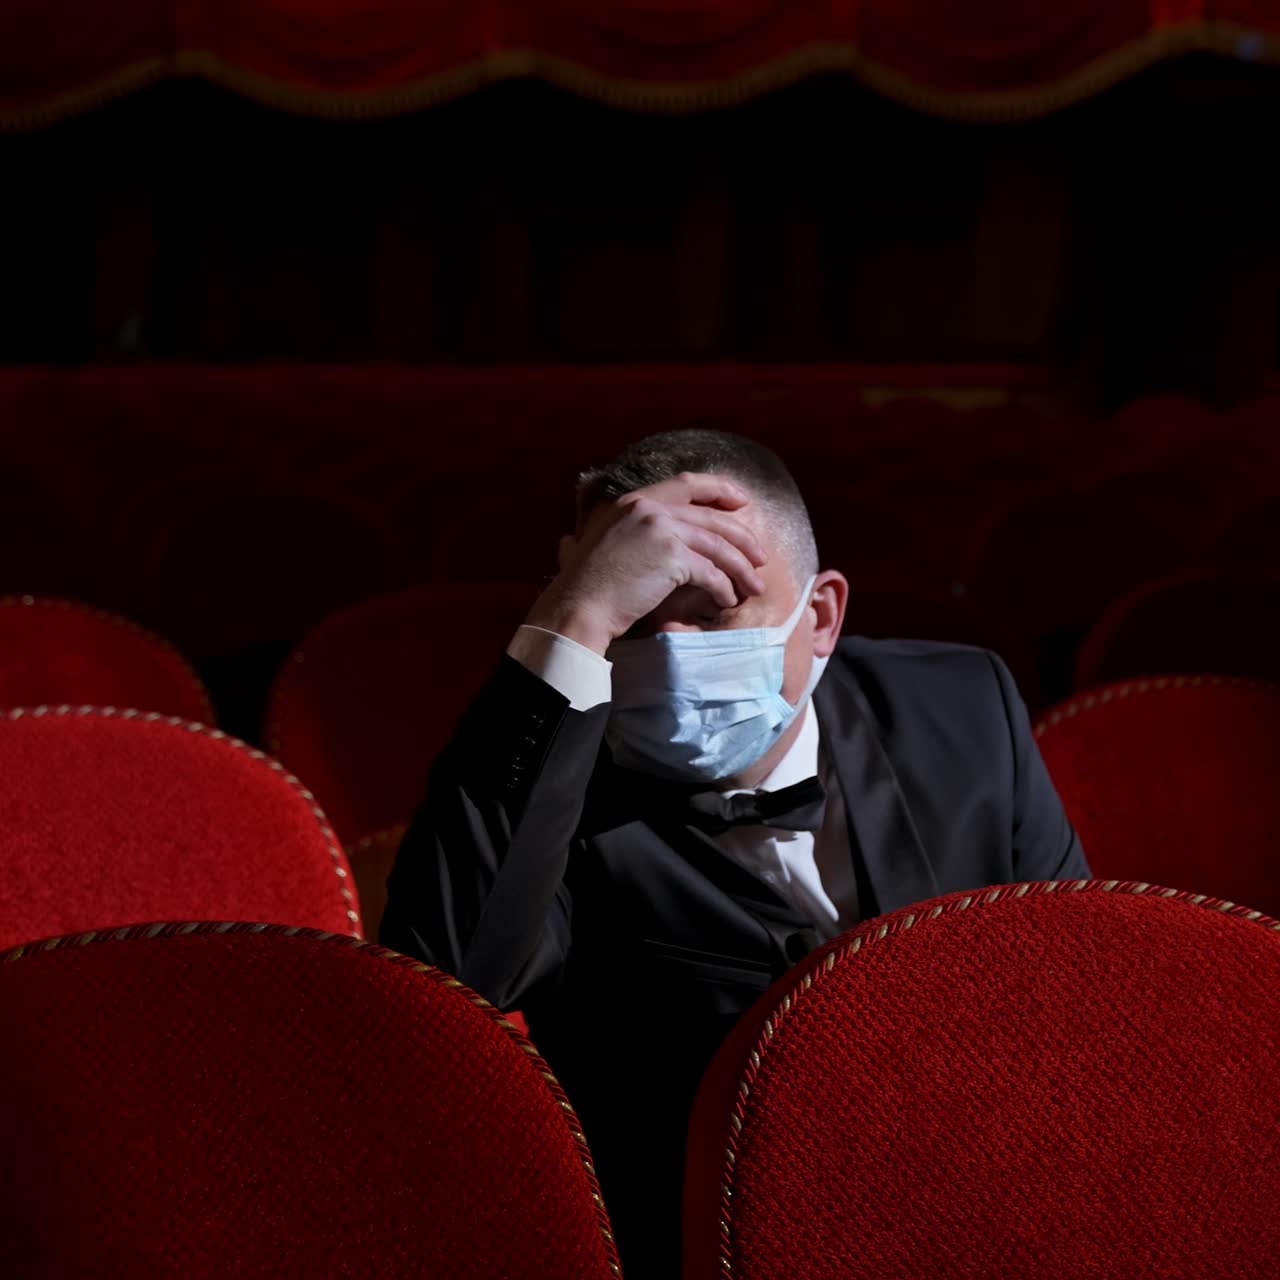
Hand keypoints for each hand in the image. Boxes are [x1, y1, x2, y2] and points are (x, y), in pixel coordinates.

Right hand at [524, 472, 767, 654]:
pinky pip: (710, 572)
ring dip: (741, 568)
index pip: (686, 483)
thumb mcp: (608, 539)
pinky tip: (727, 600)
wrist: (578, 605)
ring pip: (718, 546)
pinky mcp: (672, 558)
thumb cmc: (589, 584)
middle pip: (712, 517)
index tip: (741, 501)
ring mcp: (662, 530)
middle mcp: (650, 507)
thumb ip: (634, 529)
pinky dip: (723, 588)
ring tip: (754, 587)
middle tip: (761, 557)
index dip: (719, 489)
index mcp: (634, 500)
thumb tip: (665, 541)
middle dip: (743, 538)